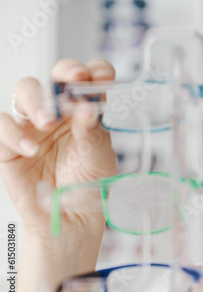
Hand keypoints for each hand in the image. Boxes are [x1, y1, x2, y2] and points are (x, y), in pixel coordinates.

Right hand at [0, 58, 116, 236]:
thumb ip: (93, 133)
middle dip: (65, 72)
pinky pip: (3, 125)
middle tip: (76, 79)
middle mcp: (59, 113)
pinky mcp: (10, 144)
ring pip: (25, 92)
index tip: (103, 75)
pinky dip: (14, 133)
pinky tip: (30, 149)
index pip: (89, 80)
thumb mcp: (99, 158)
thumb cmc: (89, 186)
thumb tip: (88, 107)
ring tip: (49, 122)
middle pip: (54, 77)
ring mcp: (33, 126)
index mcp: (85, 111)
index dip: (95, 71)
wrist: (71, 218)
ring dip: (37, 101)